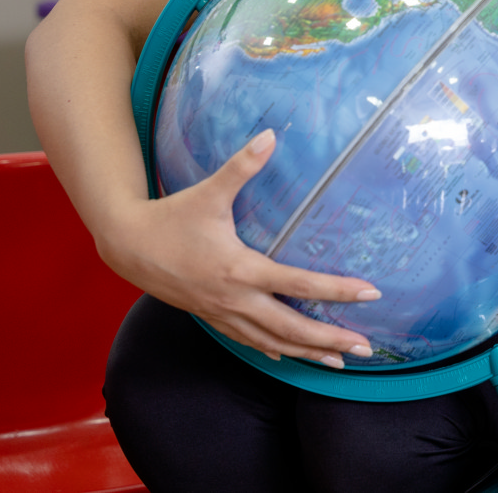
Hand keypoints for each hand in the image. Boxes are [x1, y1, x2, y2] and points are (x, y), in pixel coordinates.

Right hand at [99, 130, 379, 366]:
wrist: (125, 245)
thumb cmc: (170, 217)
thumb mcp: (208, 191)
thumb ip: (242, 166)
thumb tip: (270, 135)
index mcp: (239, 269)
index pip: (299, 284)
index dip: (338, 290)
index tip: (372, 294)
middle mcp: (234, 299)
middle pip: (291, 327)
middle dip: (330, 340)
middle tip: (365, 348)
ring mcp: (221, 313)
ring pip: (272, 341)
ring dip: (307, 353)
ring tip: (339, 363)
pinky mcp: (210, 317)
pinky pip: (248, 340)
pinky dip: (273, 350)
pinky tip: (290, 357)